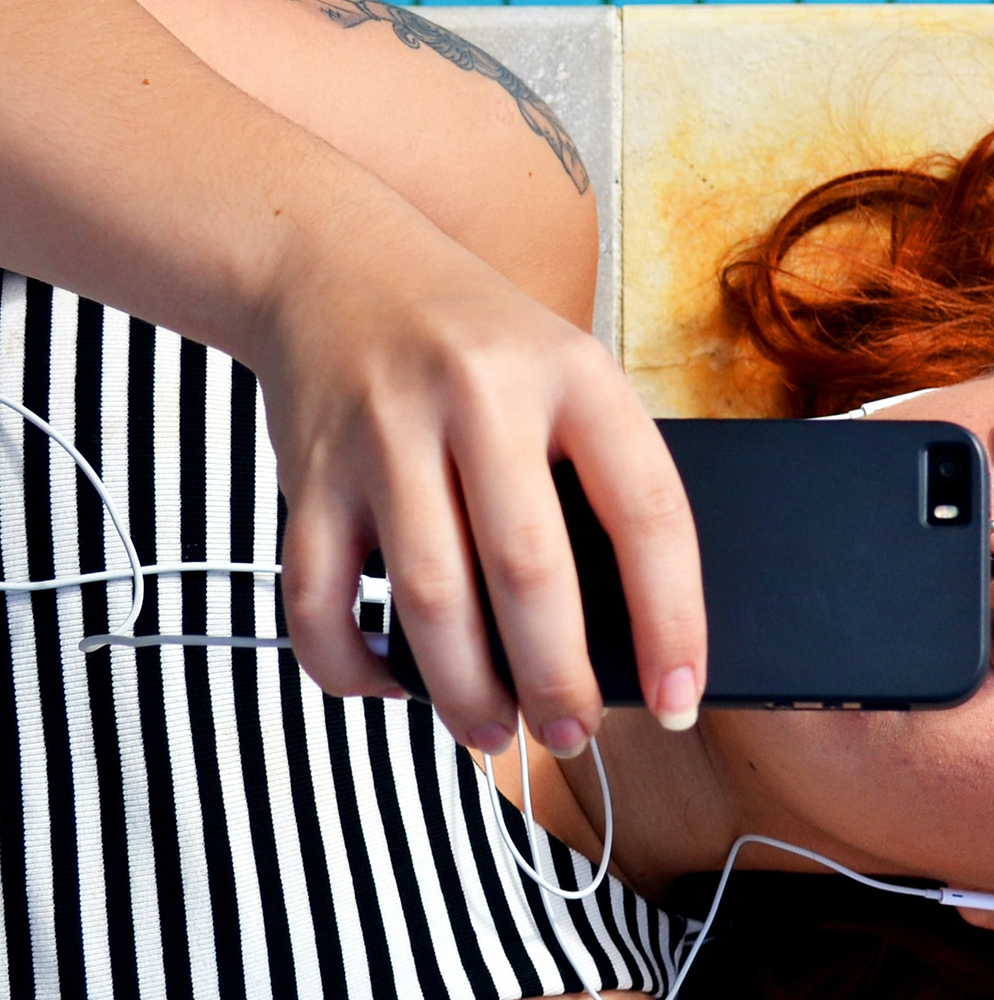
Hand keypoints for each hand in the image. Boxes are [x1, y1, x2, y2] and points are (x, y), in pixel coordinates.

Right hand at [247, 218, 705, 753]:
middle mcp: (482, 399)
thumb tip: (630, 640)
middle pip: (531, 573)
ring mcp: (386, 434)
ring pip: (431, 600)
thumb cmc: (483, 347)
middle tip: (576, 737)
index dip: (674, 620)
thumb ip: (599, 480)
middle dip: (559, 680)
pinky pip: (319, 598)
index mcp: (576, 377)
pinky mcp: (308, 471)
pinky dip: (352, 664)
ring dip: (466, 692)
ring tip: (493, 733)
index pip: (649, 514)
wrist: (334, 262)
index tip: (679, 700)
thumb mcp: (568, 375)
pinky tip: (390, 686)